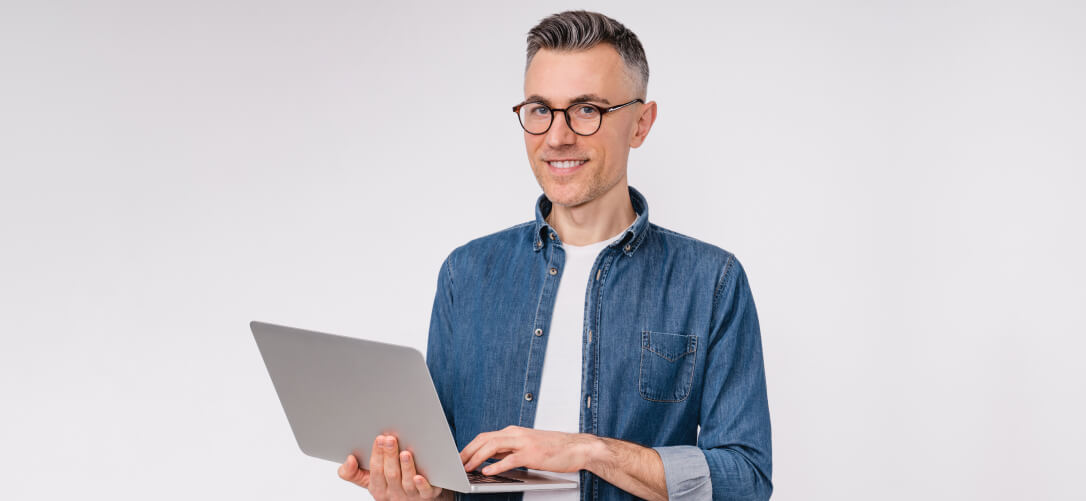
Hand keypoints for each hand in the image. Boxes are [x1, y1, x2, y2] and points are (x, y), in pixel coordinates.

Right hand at [337, 434, 444, 499]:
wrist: (415, 498)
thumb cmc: (391, 484)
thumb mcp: (369, 480)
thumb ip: (353, 472)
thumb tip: (348, 459)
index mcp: (378, 488)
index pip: (376, 471)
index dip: (377, 454)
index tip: (379, 438)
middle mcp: (394, 493)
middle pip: (391, 475)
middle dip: (389, 456)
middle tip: (390, 439)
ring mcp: (410, 495)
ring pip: (407, 482)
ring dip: (406, 467)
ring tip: (405, 453)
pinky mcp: (427, 496)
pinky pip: (424, 492)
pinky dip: (422, 485)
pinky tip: (420, 476)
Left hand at [459, 425, 599, 475]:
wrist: (577, 447)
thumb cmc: (554, 448)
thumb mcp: (527, 446)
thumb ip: (509, 449)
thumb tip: (490, 458)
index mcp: (514, 432)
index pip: (485, 436)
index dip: (469, 446)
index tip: (459, 457)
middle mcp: (516, 434)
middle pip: (484, 439)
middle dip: (467, 451)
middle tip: (456, 463)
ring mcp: (524, 443)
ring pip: (493, 446)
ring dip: (476, 457)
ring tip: (467, 467)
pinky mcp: (532, 454)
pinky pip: (509, 459)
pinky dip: (495, 465)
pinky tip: (486, 471)